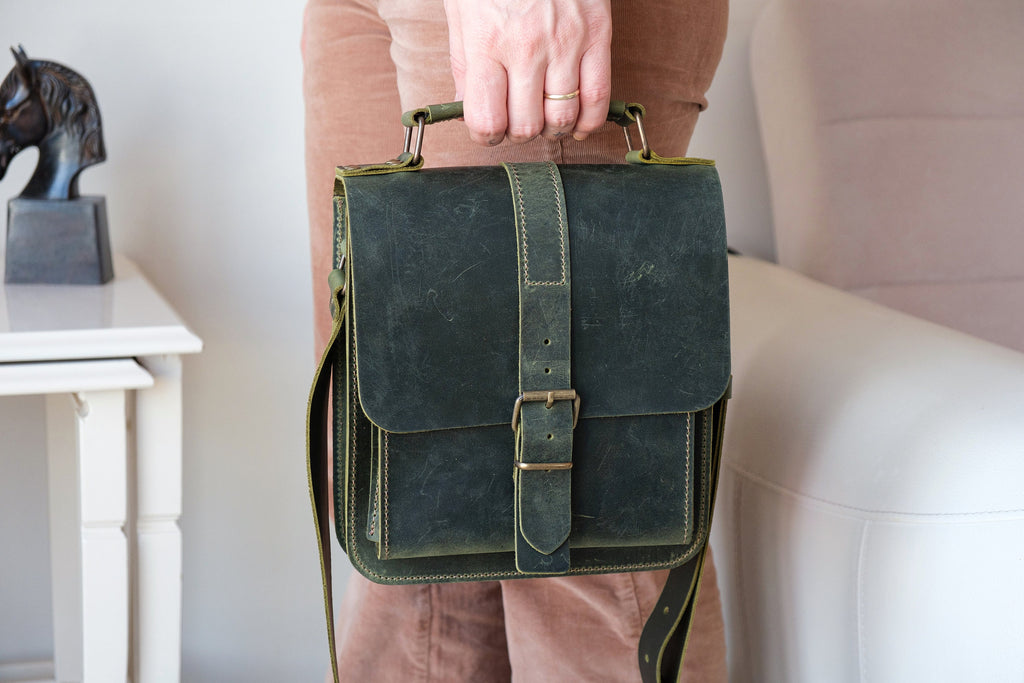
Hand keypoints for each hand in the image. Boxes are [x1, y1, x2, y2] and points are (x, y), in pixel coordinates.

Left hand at [444, 0, 611, 145]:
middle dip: (518, 133)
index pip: (487, 120)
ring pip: (562, 118)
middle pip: (526, 126)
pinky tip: (577, 124)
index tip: (488, 130)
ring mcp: (566, 43)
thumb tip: (467, 107)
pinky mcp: (597, 35)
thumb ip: (465, 64)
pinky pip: (599, 96)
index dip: (485, 135)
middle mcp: (528, 49)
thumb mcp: (462, 13)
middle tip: (515, 122)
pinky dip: (588, 121)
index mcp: (488, 44)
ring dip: (551, 129)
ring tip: (544, 119)